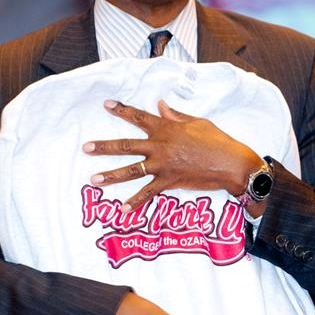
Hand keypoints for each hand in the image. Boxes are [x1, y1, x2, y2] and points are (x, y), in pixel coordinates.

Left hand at [83, 99, 260, 212]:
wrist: (229, 163)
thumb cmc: (216, 140)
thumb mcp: (196, 122)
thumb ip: (175, 115)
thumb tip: (160, 105)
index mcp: (166, 128)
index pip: (139, 117)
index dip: (122, 110)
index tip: (107, 105)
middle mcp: (159, 146)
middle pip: (126, 145)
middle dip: (104, 147)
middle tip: (86, 148)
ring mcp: (162, 165)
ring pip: (130, 170)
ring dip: (110, 175)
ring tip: (93, 179)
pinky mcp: (169, 181)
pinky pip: (148, 193)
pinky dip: (135, 203)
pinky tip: (122, 210)